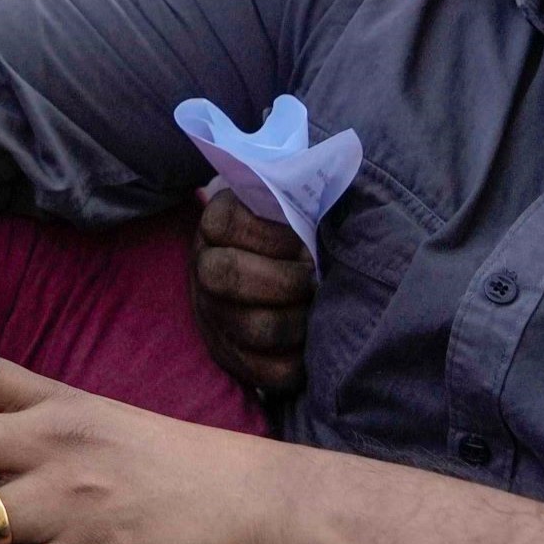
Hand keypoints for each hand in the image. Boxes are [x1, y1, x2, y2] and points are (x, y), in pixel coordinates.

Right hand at [188, 186, 311, 405]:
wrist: (294, 274)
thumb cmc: (302, 232)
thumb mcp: (296, 202)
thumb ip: (305, 188)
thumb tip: (338, 172)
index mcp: (218, 224)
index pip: (223, 223)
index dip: (266, 233)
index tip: (300, 238)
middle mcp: (204, 269)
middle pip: (225, 276)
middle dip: (282, 280)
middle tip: (313, 277)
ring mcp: (213, 316)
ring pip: (250, 328)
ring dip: (296, 322)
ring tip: (317, 310)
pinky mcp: (230, 356)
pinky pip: (263, 372)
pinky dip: (296, 363)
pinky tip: (311, 346)